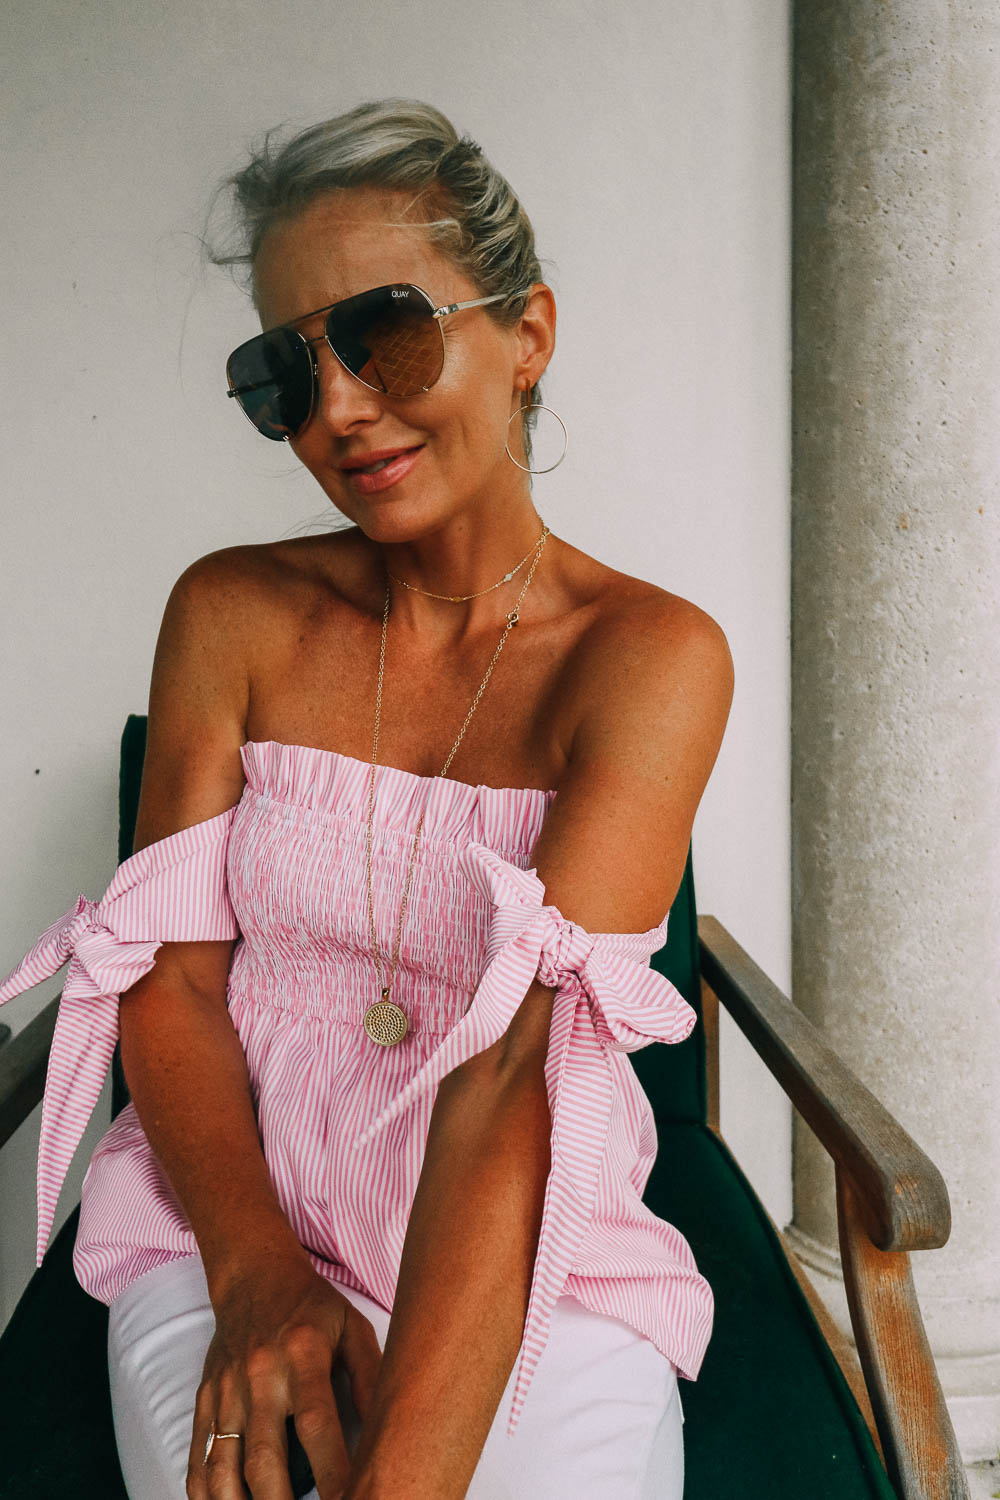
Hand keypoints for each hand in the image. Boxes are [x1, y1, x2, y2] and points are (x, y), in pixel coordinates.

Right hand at [185, 1253, 382, 1499]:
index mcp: (302, 1356)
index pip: (317, 1424)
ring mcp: (226, 1390)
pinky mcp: (205, 1399)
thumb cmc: (311, 1307)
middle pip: (265, 1458)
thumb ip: (371, 1376)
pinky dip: (207, 1493)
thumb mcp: (351, 1327)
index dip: (333, 1471)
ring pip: (223, 1466)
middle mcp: (259, 1376)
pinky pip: (198, 1457)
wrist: (254, 1275)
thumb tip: (393, 1427)